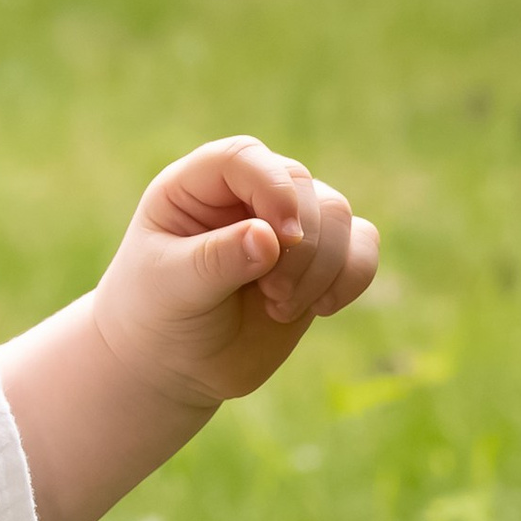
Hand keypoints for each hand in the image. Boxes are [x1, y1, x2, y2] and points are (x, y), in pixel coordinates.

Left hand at [91, 136, 380, 415]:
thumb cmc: (158, 315)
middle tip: (271, 294)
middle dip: (300, 246)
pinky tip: (321, 308)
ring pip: (338, 214)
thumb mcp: (172, 288)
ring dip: (322, 267)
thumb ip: (216, 260)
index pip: (244, 156)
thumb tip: (269, 237)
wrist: (173, 363)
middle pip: (302, 186)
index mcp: (195, 186)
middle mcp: (244, 195)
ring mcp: (285, 224)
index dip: (272, 188)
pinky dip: (352, 276)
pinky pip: (363, 245)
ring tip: (280, 307)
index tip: (282, 239)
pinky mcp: (317, 259)